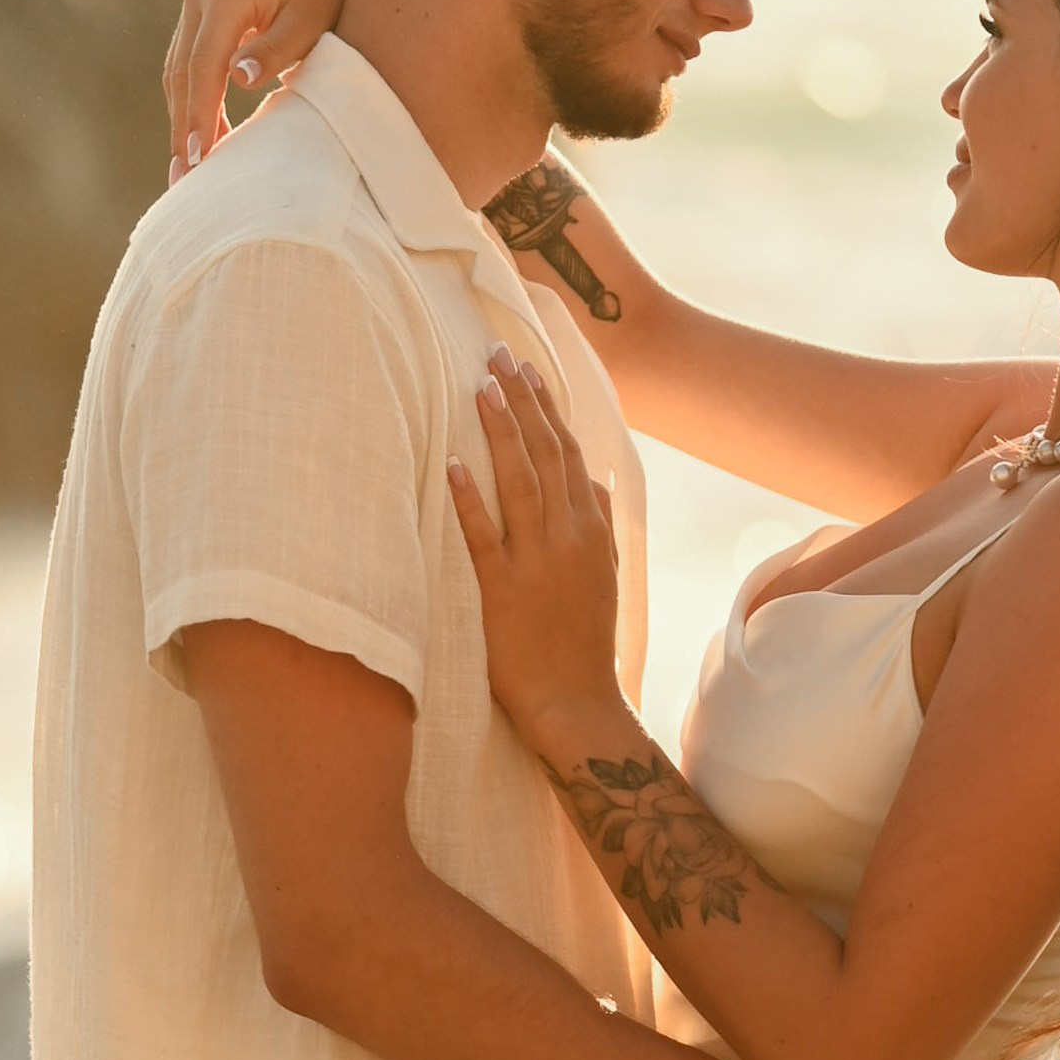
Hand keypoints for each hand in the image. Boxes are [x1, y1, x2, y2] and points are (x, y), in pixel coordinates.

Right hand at [163, 0, 353, 182]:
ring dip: (183, 119)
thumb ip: (276, 50)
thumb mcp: (310, 25)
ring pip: (179, 72)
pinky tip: (200, 139)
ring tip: (187, 169)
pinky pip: (187, 67)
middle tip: (184, 176)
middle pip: (183, 72)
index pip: (203, 64)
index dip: (200, 113)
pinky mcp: (199, 20)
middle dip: (184, 126)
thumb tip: (239, 77)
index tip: (200, 156)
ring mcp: (195, 6)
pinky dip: (191, 103)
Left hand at [447, 351, 625, 745]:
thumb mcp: (606, 575)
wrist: (578, 703)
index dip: (547, 408)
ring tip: (480, 388)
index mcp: (592, 530)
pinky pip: (484, 536)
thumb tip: (600, 479)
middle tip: (497, 355)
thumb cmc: (585, 642)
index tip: (528, 369)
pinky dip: (470, 498)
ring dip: (500, 431)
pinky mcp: (505, 591)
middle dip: (521, 401)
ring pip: (519, 482)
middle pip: (545, 454)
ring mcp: (538, 562)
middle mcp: (569, 537)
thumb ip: (604, 523)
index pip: (569, 453)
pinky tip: (453, 464)